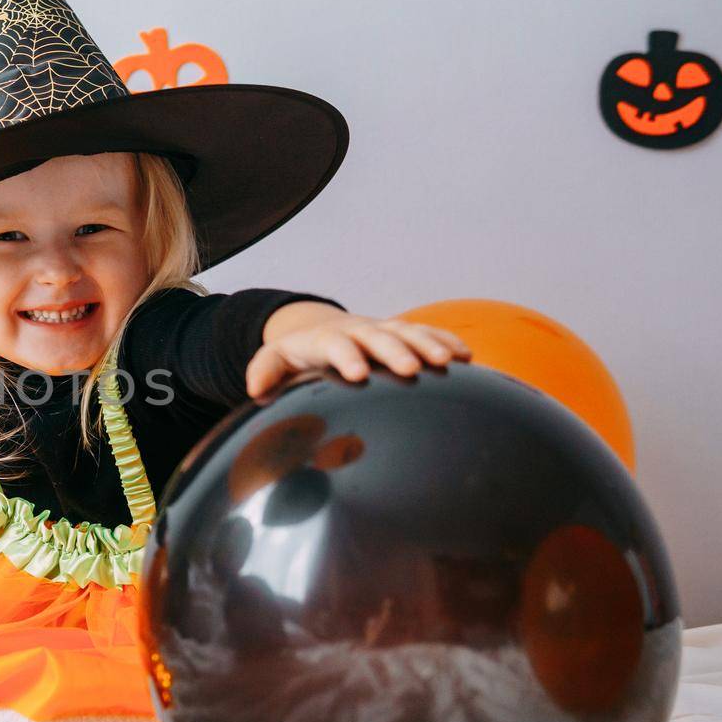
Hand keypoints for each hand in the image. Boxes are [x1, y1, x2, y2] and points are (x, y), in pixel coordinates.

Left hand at [246, 305, 470, 398]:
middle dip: (394, 351)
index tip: (359, 373)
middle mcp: (359, 331)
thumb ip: (265, 371)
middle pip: (377, 337)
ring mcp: (383, 330)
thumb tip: (255, 391)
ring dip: (427, 344)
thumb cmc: (301, 354)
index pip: (336, 344)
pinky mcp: (403, 334)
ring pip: (407, 332)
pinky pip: (428, 334)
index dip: (347, 356)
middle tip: (411, 369)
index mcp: (327, 340)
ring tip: (447, 362)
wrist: (324, 331)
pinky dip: (445, 342)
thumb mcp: (278, 359)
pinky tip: (466, 357)